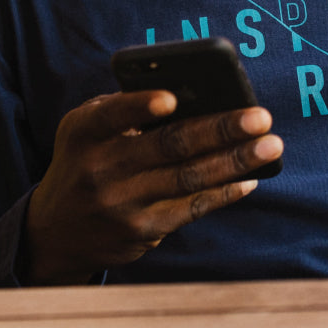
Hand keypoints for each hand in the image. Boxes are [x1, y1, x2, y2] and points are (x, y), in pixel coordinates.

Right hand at [21, 90, 282, 284]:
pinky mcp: (143, 231)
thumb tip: (192, 96)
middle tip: (259, 116)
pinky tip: (251, 178)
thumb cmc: (86, 157)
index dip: (140, 107)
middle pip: (168, 146)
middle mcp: (101, 169)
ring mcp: (123, 204)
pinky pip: (192, 208)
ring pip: (189, 178)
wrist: (57, 230)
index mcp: (85, 132)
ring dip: (235, 161)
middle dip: (219, 130)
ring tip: (270, 145)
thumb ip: (124, 109)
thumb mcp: (86, 128)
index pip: (112, 115)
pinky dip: (224, 192)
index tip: (171, 99)